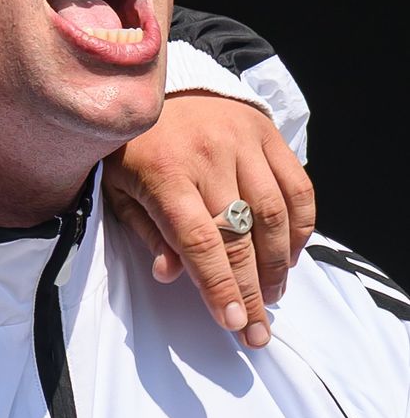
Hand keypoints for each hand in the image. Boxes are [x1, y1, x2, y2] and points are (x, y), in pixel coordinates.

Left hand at [104, 95, 314, 348]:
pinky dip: (300, 226)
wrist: (155, 87)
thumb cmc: (132, 149)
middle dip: (251, 290)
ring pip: (273, 213)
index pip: (199, 241)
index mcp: (164, 174)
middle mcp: (208, 157)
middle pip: (239, 235)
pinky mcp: (267, 133)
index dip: (219, 286)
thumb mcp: (119, 190)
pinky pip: (297, 186)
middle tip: (257, 330)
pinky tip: (290, 256)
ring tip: (272, 296)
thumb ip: (145, 232)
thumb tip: (169, 275)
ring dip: (277, 263)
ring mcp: (242, 142)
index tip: (232, 323)